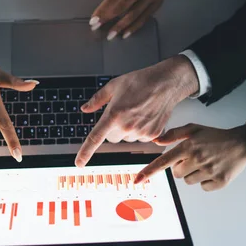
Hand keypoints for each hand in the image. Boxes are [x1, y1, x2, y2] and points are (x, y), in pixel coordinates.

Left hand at [75, 56, 198, 166]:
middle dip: (112, 129)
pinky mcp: (152, 135)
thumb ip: (97, 100)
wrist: (166, 83)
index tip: (79, 163)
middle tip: (121, 113)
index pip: (95, 138)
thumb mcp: (114, 85)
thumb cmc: (140, 81)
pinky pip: (140, 138)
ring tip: (136, 111)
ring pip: (126, 139)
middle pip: (111, 138)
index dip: (85, 152)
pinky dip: (140, 130)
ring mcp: (141, 132)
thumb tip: (85, 109)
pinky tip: (145, 116)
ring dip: (127, 130)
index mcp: (114, 114)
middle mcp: (127, 126)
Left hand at [89, 0, 167, 39]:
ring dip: (120, 27)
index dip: (104, 9)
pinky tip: (125, 34)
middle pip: (123, 7)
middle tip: (96, 28)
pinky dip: (134, 27)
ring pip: (134, 15)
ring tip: (110, 36)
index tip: (93, 20)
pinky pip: (144, 18)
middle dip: (108, 19)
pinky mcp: (157, 3)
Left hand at [135, 124, 245, 190]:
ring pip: (188, 181)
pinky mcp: (220, 181)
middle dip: (181, 167)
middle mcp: (197, 159)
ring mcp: (209, 171)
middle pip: (176, 173)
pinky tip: (213, 170)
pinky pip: (203, 187)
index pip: (163, 161)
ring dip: (193, 174)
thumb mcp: (194, 129)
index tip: (137, 180)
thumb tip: (156, 141)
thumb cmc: (215, 136)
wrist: (241, 143)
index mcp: (188, 146)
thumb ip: (174, 134)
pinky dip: (206, 181)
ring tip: (204, 163)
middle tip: (194, 158)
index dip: (149, 172)